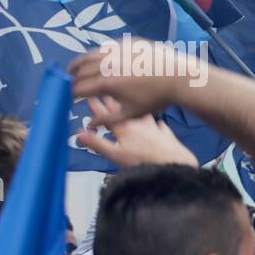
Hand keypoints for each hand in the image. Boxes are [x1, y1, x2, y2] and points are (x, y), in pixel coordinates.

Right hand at [68, 38, 199, 121]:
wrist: (178, 78)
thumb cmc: (156, 99)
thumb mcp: (131, 113)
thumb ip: (108, 120)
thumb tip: (88, 125)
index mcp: (107, 83)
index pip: (79, 88)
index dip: (70, 94)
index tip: (68, 98)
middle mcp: (107, 64)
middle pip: (80, 70)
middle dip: (71, 78)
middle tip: (67, 84)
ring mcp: (116, 50)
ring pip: (89, 54)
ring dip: (79, 63)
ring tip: (74, 70)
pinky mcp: (125, 42)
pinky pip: (105, 47)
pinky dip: (96, 54)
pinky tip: (96, 60)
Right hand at [75, 96, 198, 168]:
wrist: (175, 164)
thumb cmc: (143, 160)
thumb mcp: (117, 155)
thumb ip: (98, 143)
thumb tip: (79, 134)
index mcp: (123, 127)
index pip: (105, 113)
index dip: (95, 105)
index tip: (88, 96)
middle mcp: (137, 122)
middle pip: (120, 108)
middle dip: (108, 99)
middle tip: (103, 90)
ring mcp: (153, 125)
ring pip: (137, 111)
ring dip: (129, 107)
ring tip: (123, 101)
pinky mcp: (166, 132)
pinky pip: (158, 123)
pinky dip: (153, 120)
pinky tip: (156, 121)